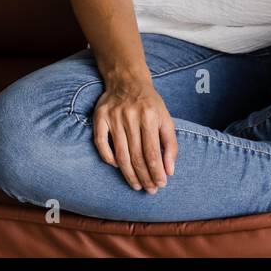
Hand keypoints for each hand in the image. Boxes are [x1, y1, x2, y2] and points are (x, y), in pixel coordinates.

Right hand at [92, 78, 176, 193]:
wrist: (127, 80)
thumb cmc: (149, 103)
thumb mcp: (166, 119)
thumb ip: (170, 144)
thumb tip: (169, 171)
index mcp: (150, 116)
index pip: (152, 153)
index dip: (157, 172)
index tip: (161, 184)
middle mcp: (130, 117)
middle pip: (137, 156)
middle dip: (145, 177)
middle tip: (149, 190)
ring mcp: (113, 117)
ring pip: (120, 154)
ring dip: (129, 174)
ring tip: (137, 185)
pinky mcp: (99, 117)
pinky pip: (100, 143)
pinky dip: (108, 157)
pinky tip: (117, 167)